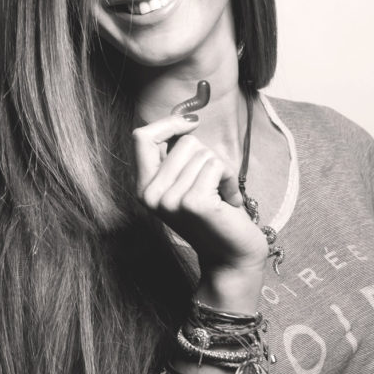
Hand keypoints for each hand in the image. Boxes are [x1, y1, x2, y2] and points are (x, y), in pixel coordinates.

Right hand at [133, 114, 269, 274]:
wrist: (232, 256)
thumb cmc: (215, 215)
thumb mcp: (187, 182)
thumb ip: (178, 154)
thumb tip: (186, 116)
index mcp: (144, 187)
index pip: (142, 137)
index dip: (169, 123)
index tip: (191, 122)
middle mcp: (150, 194)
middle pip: (184, 142)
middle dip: (207, 157)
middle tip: (212, 187)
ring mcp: (170, 200)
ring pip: (203, 153)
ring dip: (221, 171)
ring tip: (220, 197)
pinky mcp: (194, 203)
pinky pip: (217, 165)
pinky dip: (230, 179)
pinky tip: (228, 201)